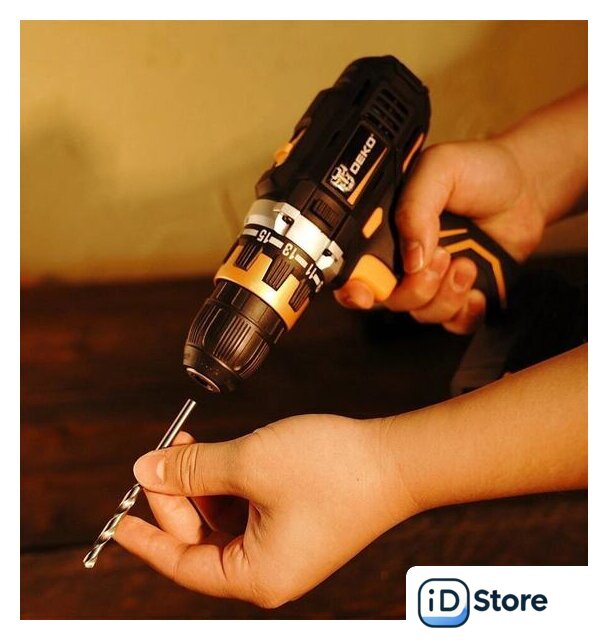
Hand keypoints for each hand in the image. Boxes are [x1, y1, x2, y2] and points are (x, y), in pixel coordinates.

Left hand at [114, 414, 415, 607]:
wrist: (397, 461)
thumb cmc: (332, 469)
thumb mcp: (249, 463)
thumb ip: (192, 469)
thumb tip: (146, 469)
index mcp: (256, 574)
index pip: (182, 564)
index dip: (146, 538)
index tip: (119, 520)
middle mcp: (268, 568)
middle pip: (200, 536)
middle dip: (178, 494)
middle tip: (165, 453)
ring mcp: (283, 546)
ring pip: (221, 518)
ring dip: (202, 483)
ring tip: (191, 444)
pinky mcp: (295, 523)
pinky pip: (246, 508)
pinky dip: (227, 482)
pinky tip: (223, 454)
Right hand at [335, 138, 545, 333]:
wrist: (526, 187)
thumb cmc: (479, 170)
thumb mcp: (440, 168)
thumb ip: (415, 207)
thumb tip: (410, 257)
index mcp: (386, 232)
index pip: (356, 269)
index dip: (353, 287)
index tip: (364, 294)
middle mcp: (404, 261)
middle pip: (388, 299)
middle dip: (413, 288)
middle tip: (441, 258)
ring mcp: (433, 282)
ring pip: (421, 313)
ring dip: (445, 296)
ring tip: (466, 263)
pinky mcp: (462, 296)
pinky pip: (453, 324)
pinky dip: (465, 314)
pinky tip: (476, 291)